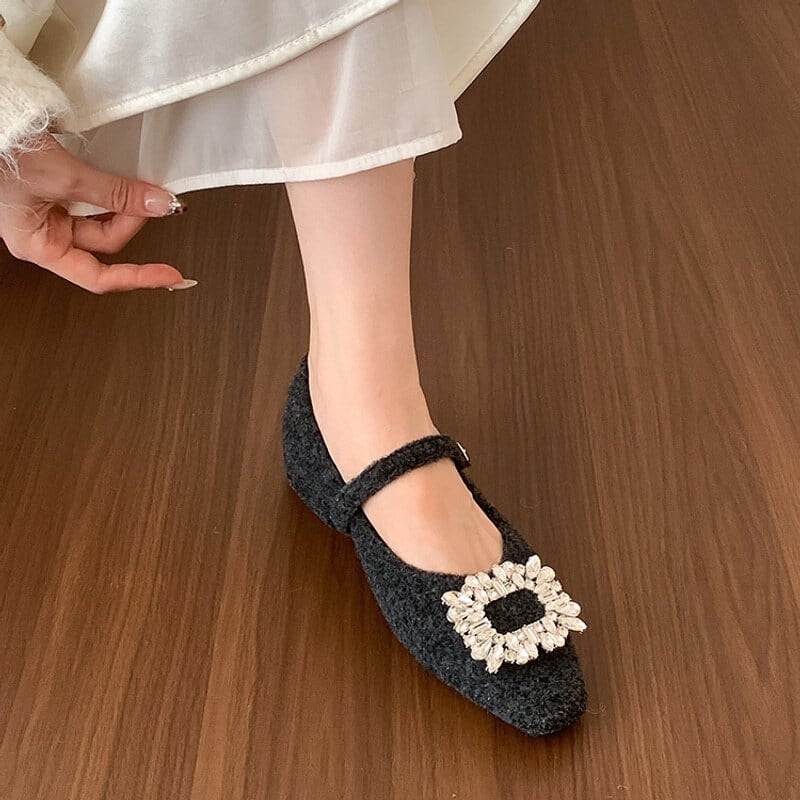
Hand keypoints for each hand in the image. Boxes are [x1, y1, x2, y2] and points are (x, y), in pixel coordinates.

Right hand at [0, 134, 194, 292]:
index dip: (138, 278)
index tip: (169, 276)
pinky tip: (121, 181)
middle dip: (130, 221)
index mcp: (38, 246)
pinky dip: (112, 191)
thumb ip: (115, 194)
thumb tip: (157, 205)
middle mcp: (43, 233)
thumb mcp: (65, 177)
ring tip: (137, 188)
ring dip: (123, 204)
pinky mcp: (54, 191)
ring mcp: (48, 212)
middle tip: (151, 200)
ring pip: (101, 219)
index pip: (98, 277)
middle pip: (104, 241)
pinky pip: (93, 199)